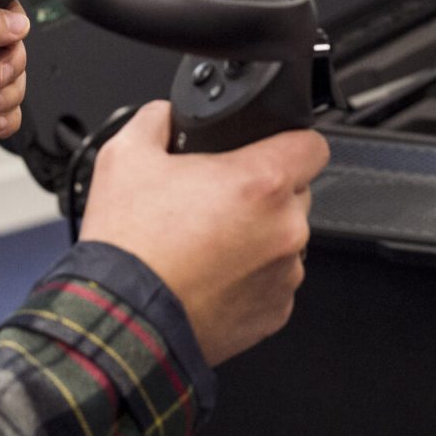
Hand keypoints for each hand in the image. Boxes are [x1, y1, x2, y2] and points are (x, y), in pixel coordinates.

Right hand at [79, 102, 329, 366]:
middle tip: (215, 201)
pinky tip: (210, 275)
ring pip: (284, 240)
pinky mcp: (275, 313)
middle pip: (294, 194)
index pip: (312, 145)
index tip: (269, 149)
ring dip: (256, 237)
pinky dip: (249, 278)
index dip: (289, 141)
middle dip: (261, 193)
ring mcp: (284, 275)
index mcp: (260, 182)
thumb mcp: (125, 156)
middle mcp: (284, 229)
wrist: (123, 319)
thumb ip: (156, 120)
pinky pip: (273, 282)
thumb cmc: (129, 246)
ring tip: (206, 244)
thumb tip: (165, 115)